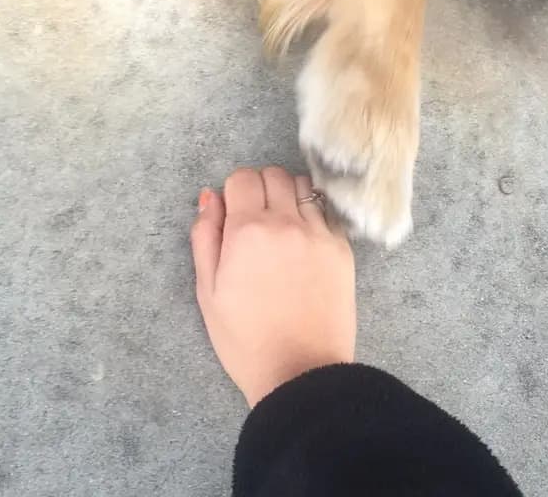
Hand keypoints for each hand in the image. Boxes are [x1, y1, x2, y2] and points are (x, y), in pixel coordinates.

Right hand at [191, 167, 355, 406]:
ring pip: (302, 186)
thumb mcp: (208, 291)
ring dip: (288, 196)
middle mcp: (286, 222)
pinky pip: (325, 212)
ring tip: (282, 227)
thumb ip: (205, 237)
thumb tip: (210, 197)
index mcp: (247, 230)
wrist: (301, 373)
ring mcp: (318, 233)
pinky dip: (312, 215)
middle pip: (273, 174)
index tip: (233, 215)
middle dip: (260, 188)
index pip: (242, 178)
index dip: (234, 192)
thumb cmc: (246, 339)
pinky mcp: (342, 249)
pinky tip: (304, 242)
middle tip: (255, 220)